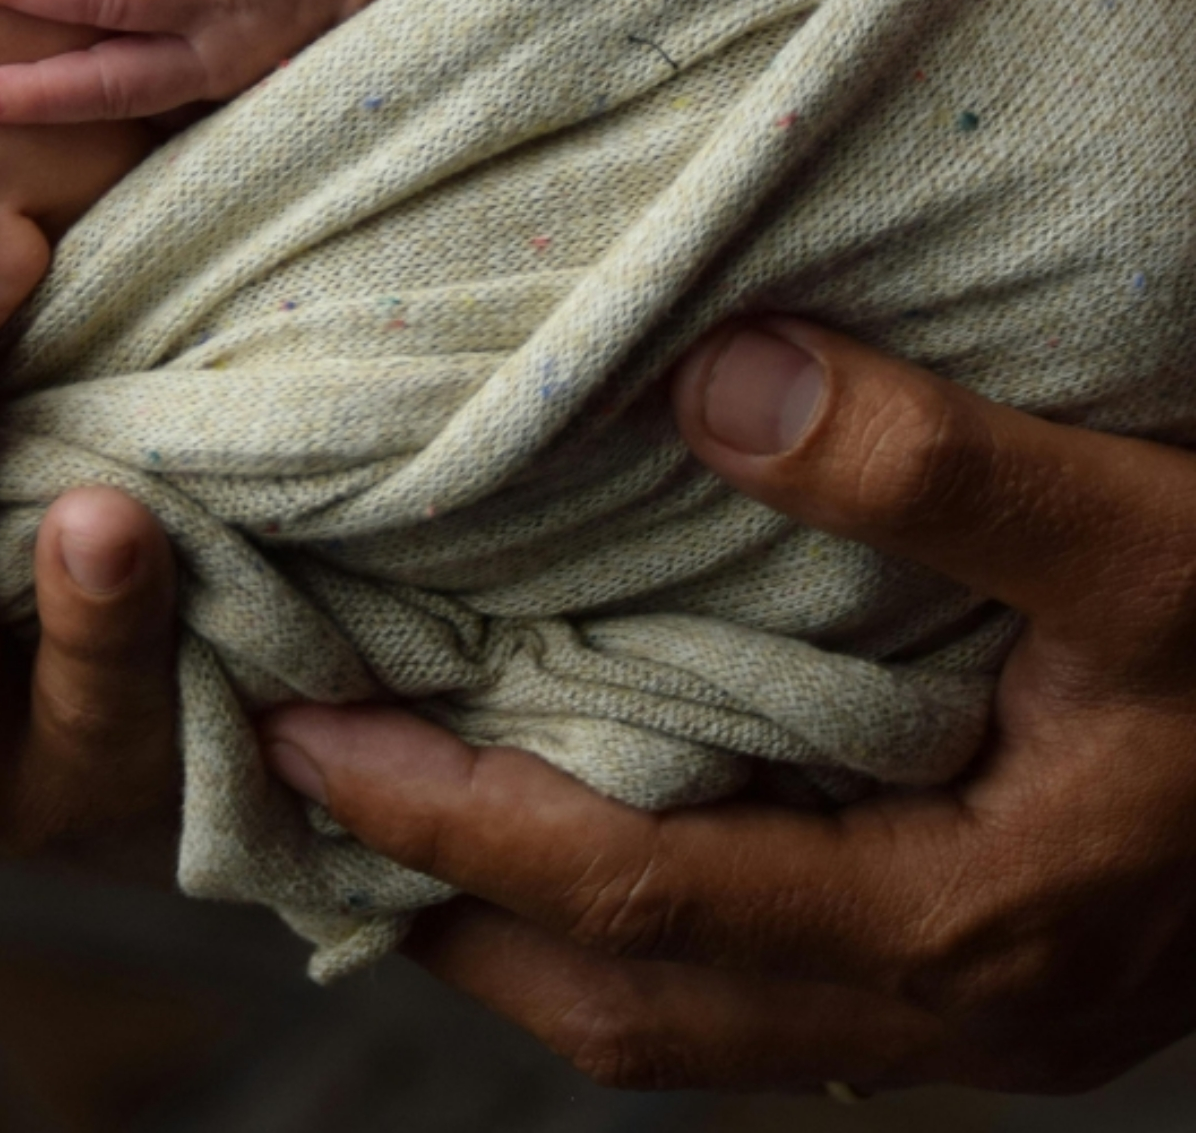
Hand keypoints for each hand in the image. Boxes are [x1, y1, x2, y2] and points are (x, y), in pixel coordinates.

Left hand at [263, 320, 1195, 1093]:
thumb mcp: (1154, 535)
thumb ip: (944, 470)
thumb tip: (715, 386)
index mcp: (966, 923)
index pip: (631, 899)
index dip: (449, 821)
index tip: (303, 729)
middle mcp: (947, 1005)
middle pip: (624, 1005)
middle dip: (442, 910)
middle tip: (294, 797)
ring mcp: (968, 1009)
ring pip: (681, 1017)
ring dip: (523, 931)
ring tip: (395, 823)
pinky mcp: (984, 966)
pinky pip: (752, 978)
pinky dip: (630, 918)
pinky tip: (581, 823)